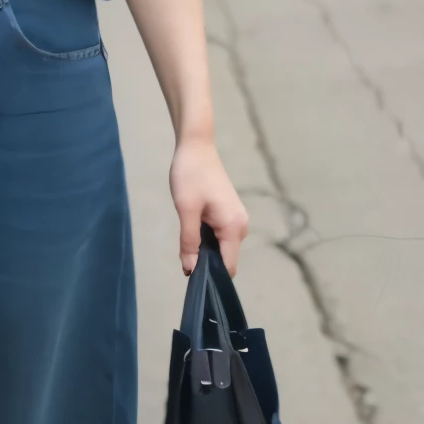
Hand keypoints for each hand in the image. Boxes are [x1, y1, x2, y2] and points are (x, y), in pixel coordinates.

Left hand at [170, 134, 247, 275]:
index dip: (211, 276)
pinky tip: (193, 227)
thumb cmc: (190, 175)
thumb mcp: (186, 210)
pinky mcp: (229, 213)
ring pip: (221, 247)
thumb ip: (189, 242)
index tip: (192, 278)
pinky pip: (220, 235)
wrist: (196, 146)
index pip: (228, 267)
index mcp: (234, 228)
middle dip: (206, 262)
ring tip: (186, 239)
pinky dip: (207, 237)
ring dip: (205, 248)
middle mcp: (240, 226)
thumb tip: (190, 270)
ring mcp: (236, 219)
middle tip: (183, 255)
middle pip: (225, 258)